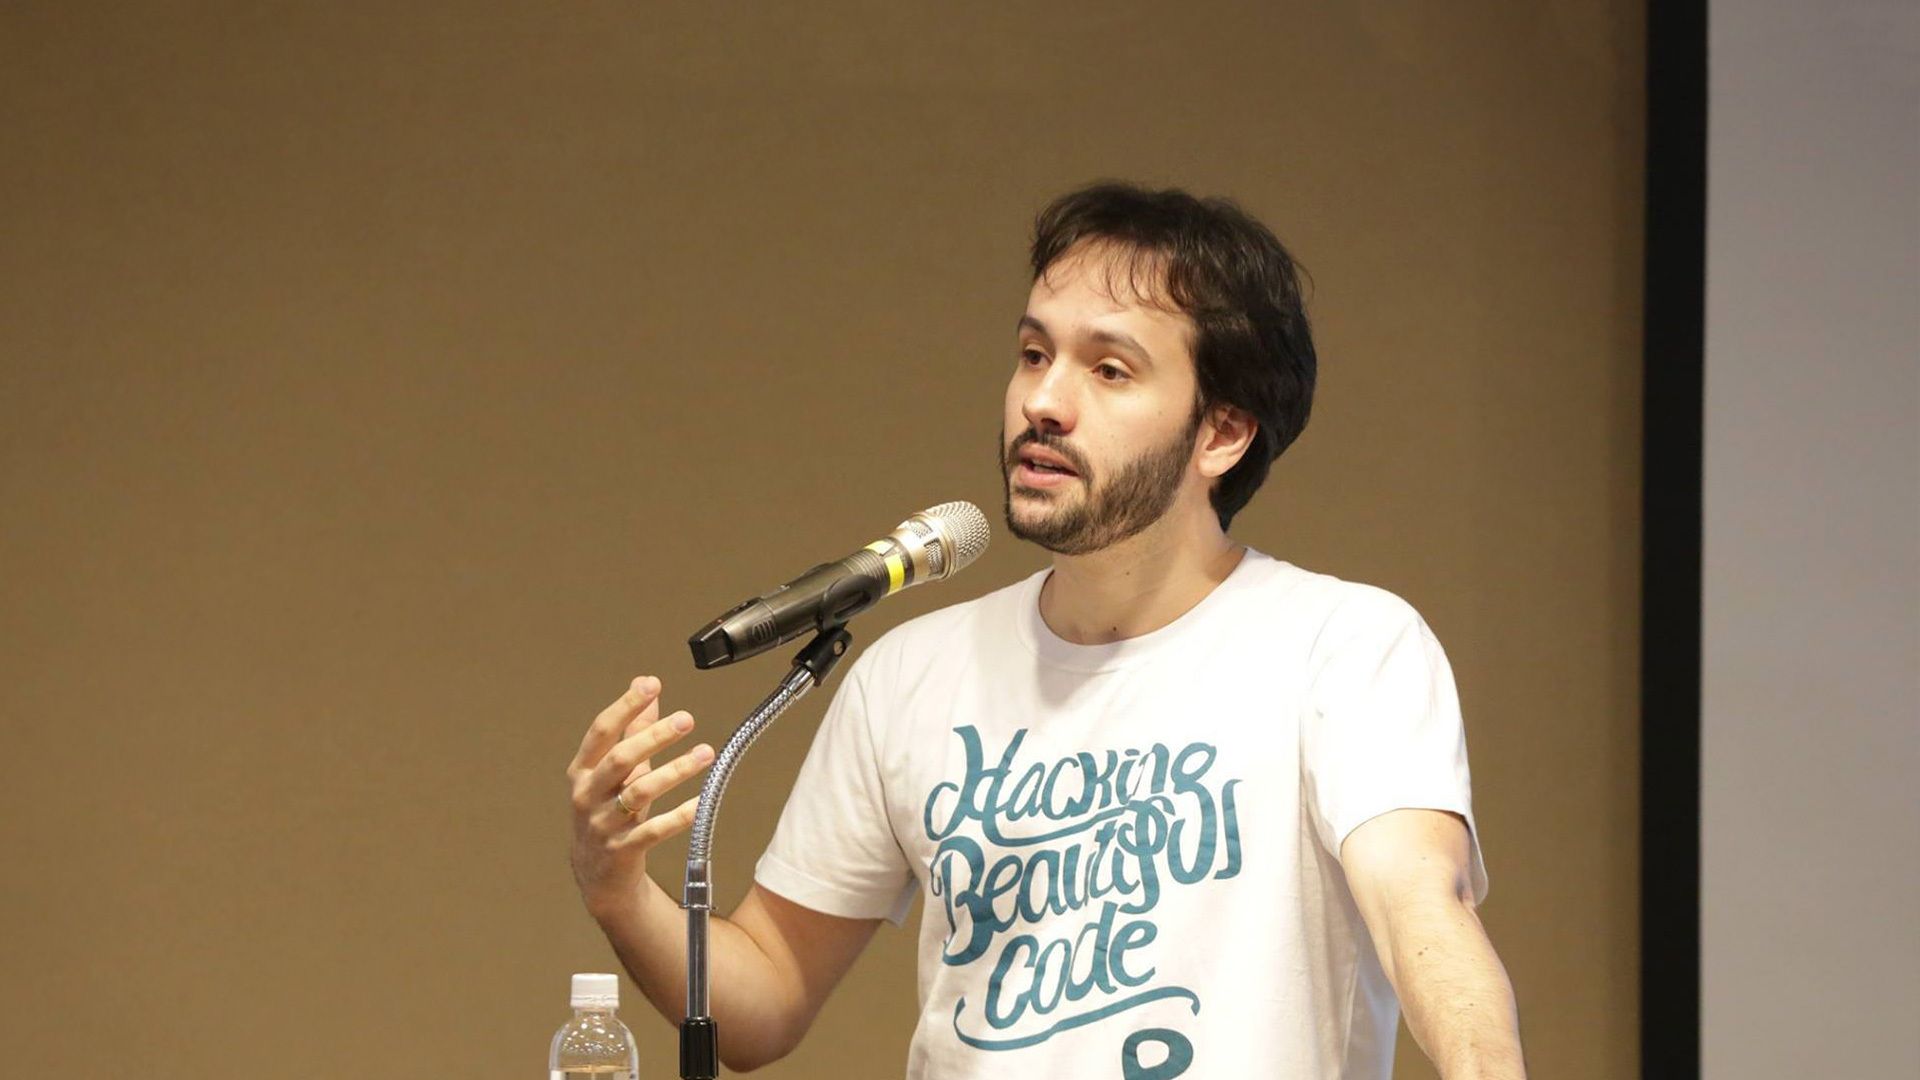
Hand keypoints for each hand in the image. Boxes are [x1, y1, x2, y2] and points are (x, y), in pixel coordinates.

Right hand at [567, 675, 715, 917]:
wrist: (597, 873)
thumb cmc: (608, 810)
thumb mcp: (615, 770)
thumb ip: (632, 728)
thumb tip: (644, 682)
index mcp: (583, 770)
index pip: (601, 732)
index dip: (626, 707)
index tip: (651, 684)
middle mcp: (588, 795)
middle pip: (620, 759)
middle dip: (653, 737)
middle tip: (687, 719)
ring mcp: (603, 824)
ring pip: (640, 793)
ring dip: (675, 771)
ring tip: (706, 753)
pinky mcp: (623, 850)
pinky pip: (654, 830)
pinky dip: (680, 815)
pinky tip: (703, 801)